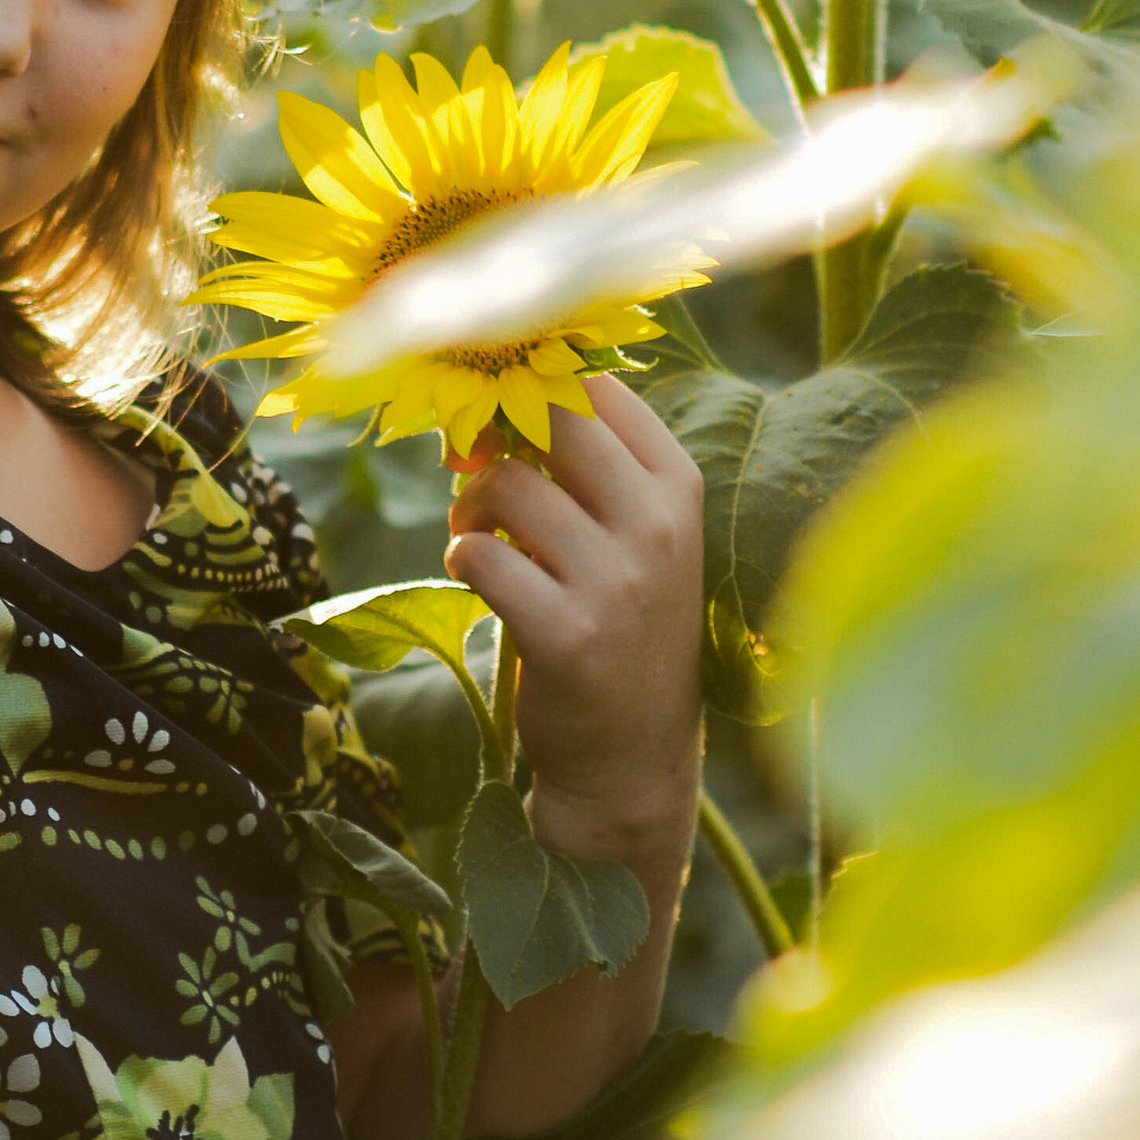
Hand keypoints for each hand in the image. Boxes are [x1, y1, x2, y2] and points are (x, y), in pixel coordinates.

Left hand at [443, 375, 704, 848]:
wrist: (631, 753)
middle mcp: (656, 526)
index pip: (599, 387)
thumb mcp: (631, 535)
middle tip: (475, 475)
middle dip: (494, 437)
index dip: (532, 394)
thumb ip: (579, 469)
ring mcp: (615, 582)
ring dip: (469, 505)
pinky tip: (477, 579)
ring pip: (505, 483)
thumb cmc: (619, 623)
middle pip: (550, 417)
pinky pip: (478, 553)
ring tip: (476, 537)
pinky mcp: (565, 633)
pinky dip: (460, 557)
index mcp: (678, 486)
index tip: (505, 429)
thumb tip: (473, 416)